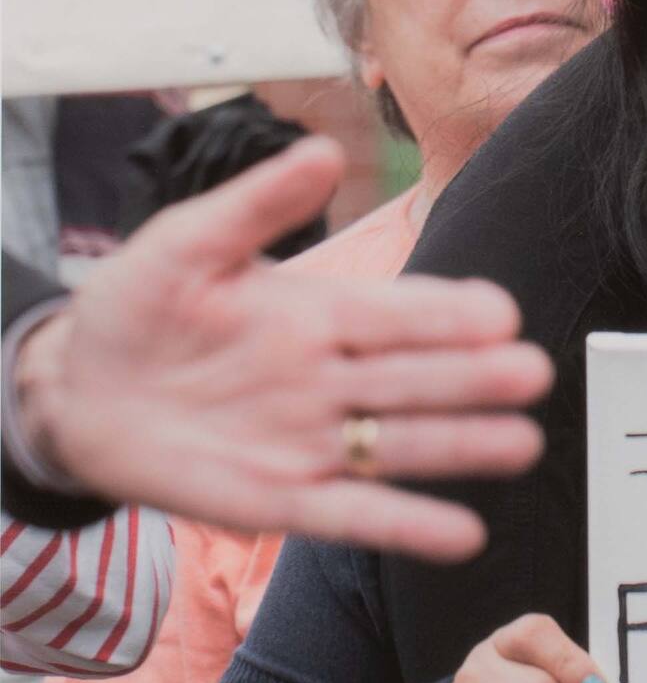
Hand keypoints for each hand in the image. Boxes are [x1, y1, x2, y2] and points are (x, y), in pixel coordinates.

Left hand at [15, 138, 551, 558]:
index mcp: (315, 311)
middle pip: (413, 378)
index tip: (499, 311)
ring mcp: (309, 442)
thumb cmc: (138, 305)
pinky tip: (460, 533)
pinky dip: (407, 525)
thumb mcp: (190, 242)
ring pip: (399, 445)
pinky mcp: (280, 501)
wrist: (77, 389)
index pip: (395, 312)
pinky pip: (353, 514)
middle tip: (532, 372)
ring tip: (521, 444)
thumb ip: (259, 203)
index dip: (445, 312)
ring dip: (460, 447)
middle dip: (472, 376)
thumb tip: (324, 149)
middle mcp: (327, 378)